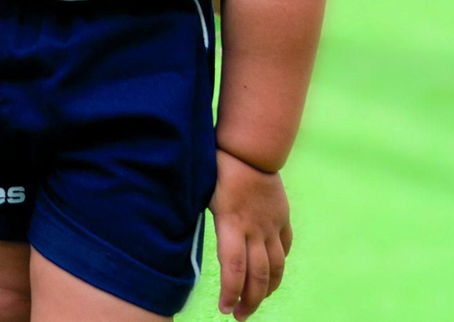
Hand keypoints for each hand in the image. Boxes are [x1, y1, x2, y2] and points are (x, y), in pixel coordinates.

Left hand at [209, 148, 292, 319]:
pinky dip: (279, 265)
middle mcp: (255, 229)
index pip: (234, 269)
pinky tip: (272, 276)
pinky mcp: (282, 218)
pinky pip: (284, 248)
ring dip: (266, 289)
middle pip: (258, 275)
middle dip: (250, 301)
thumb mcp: (199, 191)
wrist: (251, 147)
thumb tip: (169, 233)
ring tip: (256, 302)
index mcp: (232, 223)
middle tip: (239, 317)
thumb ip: (194, 216)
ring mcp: (272, 225)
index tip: (225, 309)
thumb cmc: (218, 166)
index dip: (231, 293)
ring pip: (276, 267)